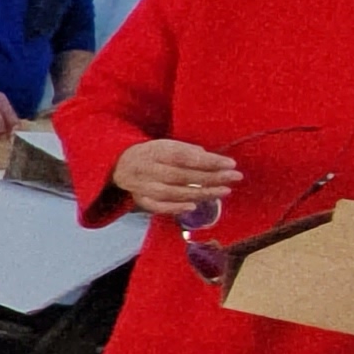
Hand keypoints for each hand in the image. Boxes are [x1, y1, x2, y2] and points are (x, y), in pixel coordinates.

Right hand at [109, 138, 240, 218]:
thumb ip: (187, 151)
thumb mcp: (167, 145)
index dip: (209, 161)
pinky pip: (158, 206)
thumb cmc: (152, 154)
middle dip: (211, 177)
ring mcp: (143, 186)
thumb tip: (210, 159)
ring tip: (223, 191)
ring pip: (173, 192)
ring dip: (200, 193)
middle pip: (182, 175)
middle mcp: (148, 169)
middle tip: (234, 177)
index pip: (186, 157)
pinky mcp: (140, 199)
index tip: (231, 164)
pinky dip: (175, 207)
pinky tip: (194, 206)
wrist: (119, 164)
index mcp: (156, 151)